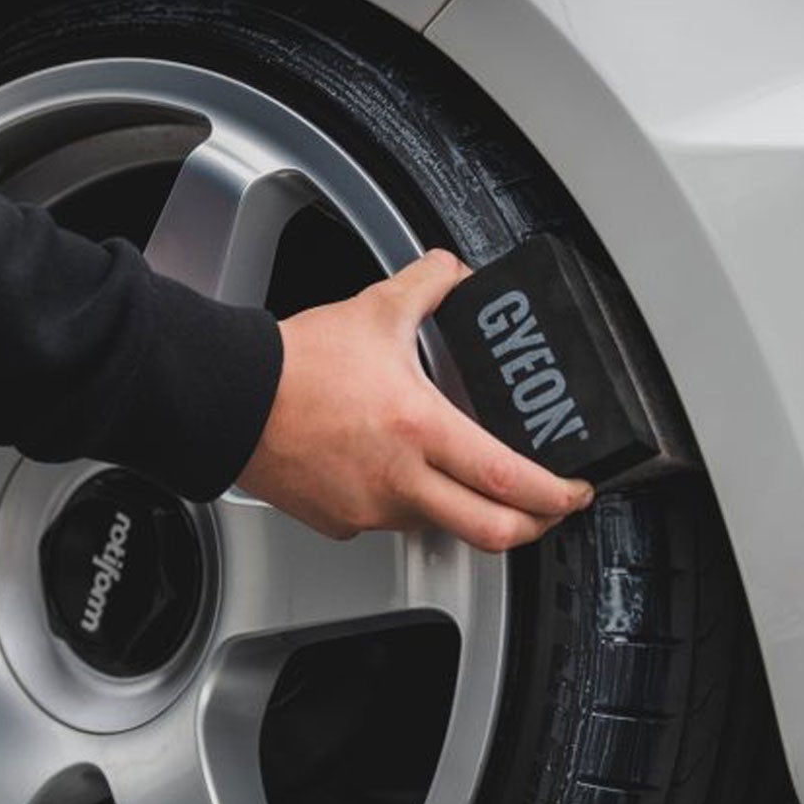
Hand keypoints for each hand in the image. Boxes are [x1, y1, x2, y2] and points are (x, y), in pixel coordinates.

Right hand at [237, 249, 593, 549]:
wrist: (229, 399)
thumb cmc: (292, 366)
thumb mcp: (373, 309)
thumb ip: (427, 285)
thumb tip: (454, 271)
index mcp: (417, 428)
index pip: (510, 479)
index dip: (556, 494)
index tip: (574, 489)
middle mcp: (398, 480)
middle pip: (491, 532)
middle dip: (532, 527)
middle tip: (546, 509)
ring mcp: (368, 508)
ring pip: (438, 526)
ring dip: (464, 511)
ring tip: (471, 483)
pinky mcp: (340, 522)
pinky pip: (387, 524)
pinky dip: (405, 506)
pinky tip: (398, 475)